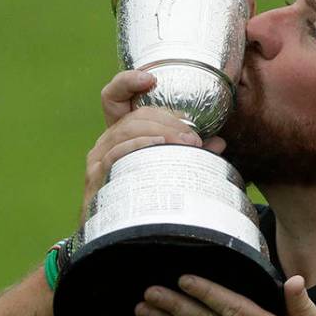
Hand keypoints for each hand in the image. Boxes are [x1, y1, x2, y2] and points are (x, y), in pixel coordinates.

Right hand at [82, 70, 226, 222]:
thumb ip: (190, 153)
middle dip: (168, 120)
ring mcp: (98, 158)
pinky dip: (141, 146)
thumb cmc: (144, 197)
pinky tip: (160, 147)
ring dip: (162, 133)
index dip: (128, 82)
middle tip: (194, 137)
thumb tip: (219, 143)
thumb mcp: (168, 168)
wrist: (117, 237)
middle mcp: (106, 141)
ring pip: (128, 131)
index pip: (114, 97)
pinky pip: (118, 153)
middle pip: (134, 116)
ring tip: (188, 145)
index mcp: (121, 133)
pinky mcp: (96, 176)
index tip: (150, 78)